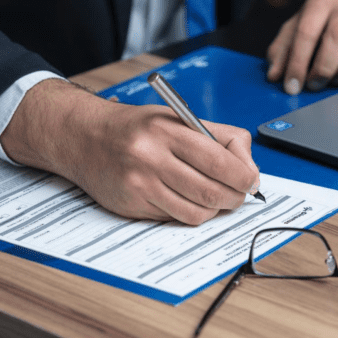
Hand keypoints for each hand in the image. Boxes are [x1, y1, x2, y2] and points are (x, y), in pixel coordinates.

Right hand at [0, 79, 259, 224]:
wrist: (85, 137)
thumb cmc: (139, 128)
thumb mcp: (180, 119)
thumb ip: (220, 139)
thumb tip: (250, 171)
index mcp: (168, 131)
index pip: (220, 163)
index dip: (244, 178)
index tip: (251, 182)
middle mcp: (152, 158)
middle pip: (212, 192)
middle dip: (234, 198)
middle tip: (238, 194)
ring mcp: (140, 185)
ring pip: (196, 213)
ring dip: (214, 210)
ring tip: (214, 198)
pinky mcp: (131, 206)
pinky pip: (174, 219)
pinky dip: (189, 213)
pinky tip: (187, 200)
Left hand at [266, 0, 337, 93]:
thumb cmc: (329, 13)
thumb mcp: (301, 21)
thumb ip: (284, 47)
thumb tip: (274, 75)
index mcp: (321, 0)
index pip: (306, 32)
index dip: (297, 63)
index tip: (292, 86)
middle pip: (336, 38)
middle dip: (322, 69)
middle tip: (315, 84)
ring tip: (335, 80)